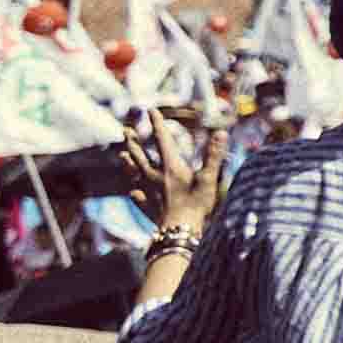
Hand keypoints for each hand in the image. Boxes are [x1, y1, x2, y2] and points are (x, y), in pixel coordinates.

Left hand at [134, 121, 221, 245]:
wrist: (179, 231)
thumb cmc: (196, 205)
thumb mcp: (209, 178)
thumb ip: (214, 155)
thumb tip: (221, 133)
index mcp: (170, 167)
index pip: (162, 140)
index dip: (157, 124)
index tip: (151, 111)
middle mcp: (155, 177)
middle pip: (141, 156)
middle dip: (133, 142)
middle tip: (125, 130)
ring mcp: (148, 192)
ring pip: (134, 174)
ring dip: (128, 163)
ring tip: (121, 155)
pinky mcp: (147, 207)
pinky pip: (137, 197)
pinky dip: (135, 192)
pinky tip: (133, 192)